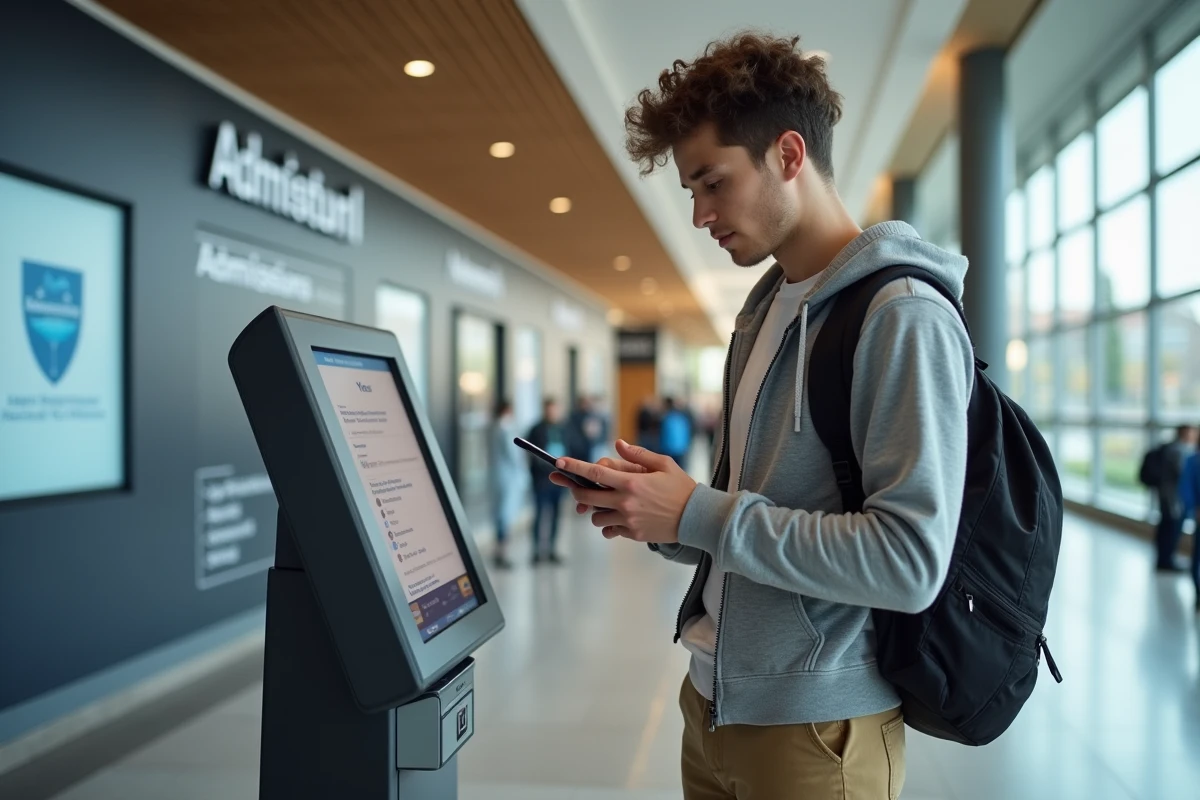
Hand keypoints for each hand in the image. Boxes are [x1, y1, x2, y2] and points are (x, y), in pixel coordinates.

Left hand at [548, 440, 696, 543]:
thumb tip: (618, 445)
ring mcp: (628, 520)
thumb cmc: (681, 487)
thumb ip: (638, 455)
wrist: (697, 517)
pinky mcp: (633, 534)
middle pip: (586, 497)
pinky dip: (608, 525)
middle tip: (574, 487)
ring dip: (595, 509)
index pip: (595, 472)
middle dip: (576, 491)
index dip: (574, 467)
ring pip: (596, 517)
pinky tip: (616, 518)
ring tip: (605, 503)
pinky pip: (609, 531)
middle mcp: (625, 502)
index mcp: (631, 482)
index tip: (559, 463)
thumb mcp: (663, 464)